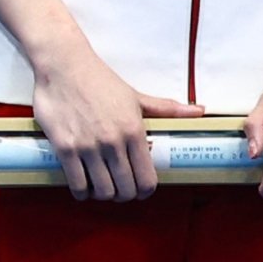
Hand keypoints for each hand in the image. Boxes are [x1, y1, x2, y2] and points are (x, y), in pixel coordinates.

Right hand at [28, 39, 166, 201]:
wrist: (64, 66)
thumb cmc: (99, 80)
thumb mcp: (136, 96)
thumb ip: (167, 109)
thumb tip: (198, 111)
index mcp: (134, 131)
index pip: (147, 179)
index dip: (144, 191)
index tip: (139, 190)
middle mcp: (113, 142)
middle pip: (125, 190)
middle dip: (124, 195)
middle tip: (119, 190)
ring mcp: (88, 146)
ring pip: (102, 190)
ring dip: (102, 194)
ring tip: (100, 188)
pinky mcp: (65, 147)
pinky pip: (77, 183)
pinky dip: (81, 191)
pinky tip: (82, 187)